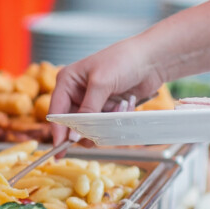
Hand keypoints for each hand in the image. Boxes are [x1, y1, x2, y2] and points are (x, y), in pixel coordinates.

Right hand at [47, 40, 164, 143]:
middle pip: (73, 124)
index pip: (56, 112)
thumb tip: (73, 136)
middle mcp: (77, 92)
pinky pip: (107, 124)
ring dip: (107, 121)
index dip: (58, 132)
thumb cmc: (123, 60)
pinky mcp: (107, 107)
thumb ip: (86, 111)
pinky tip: (128, 103)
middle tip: (101, 128)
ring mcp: (93, 101)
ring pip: (92, 127)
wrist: (152, 59)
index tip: (60, 150)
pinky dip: (118, 118)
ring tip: (120, 106)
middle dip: (88, 128)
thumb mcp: (101, 84)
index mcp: (68, 81)